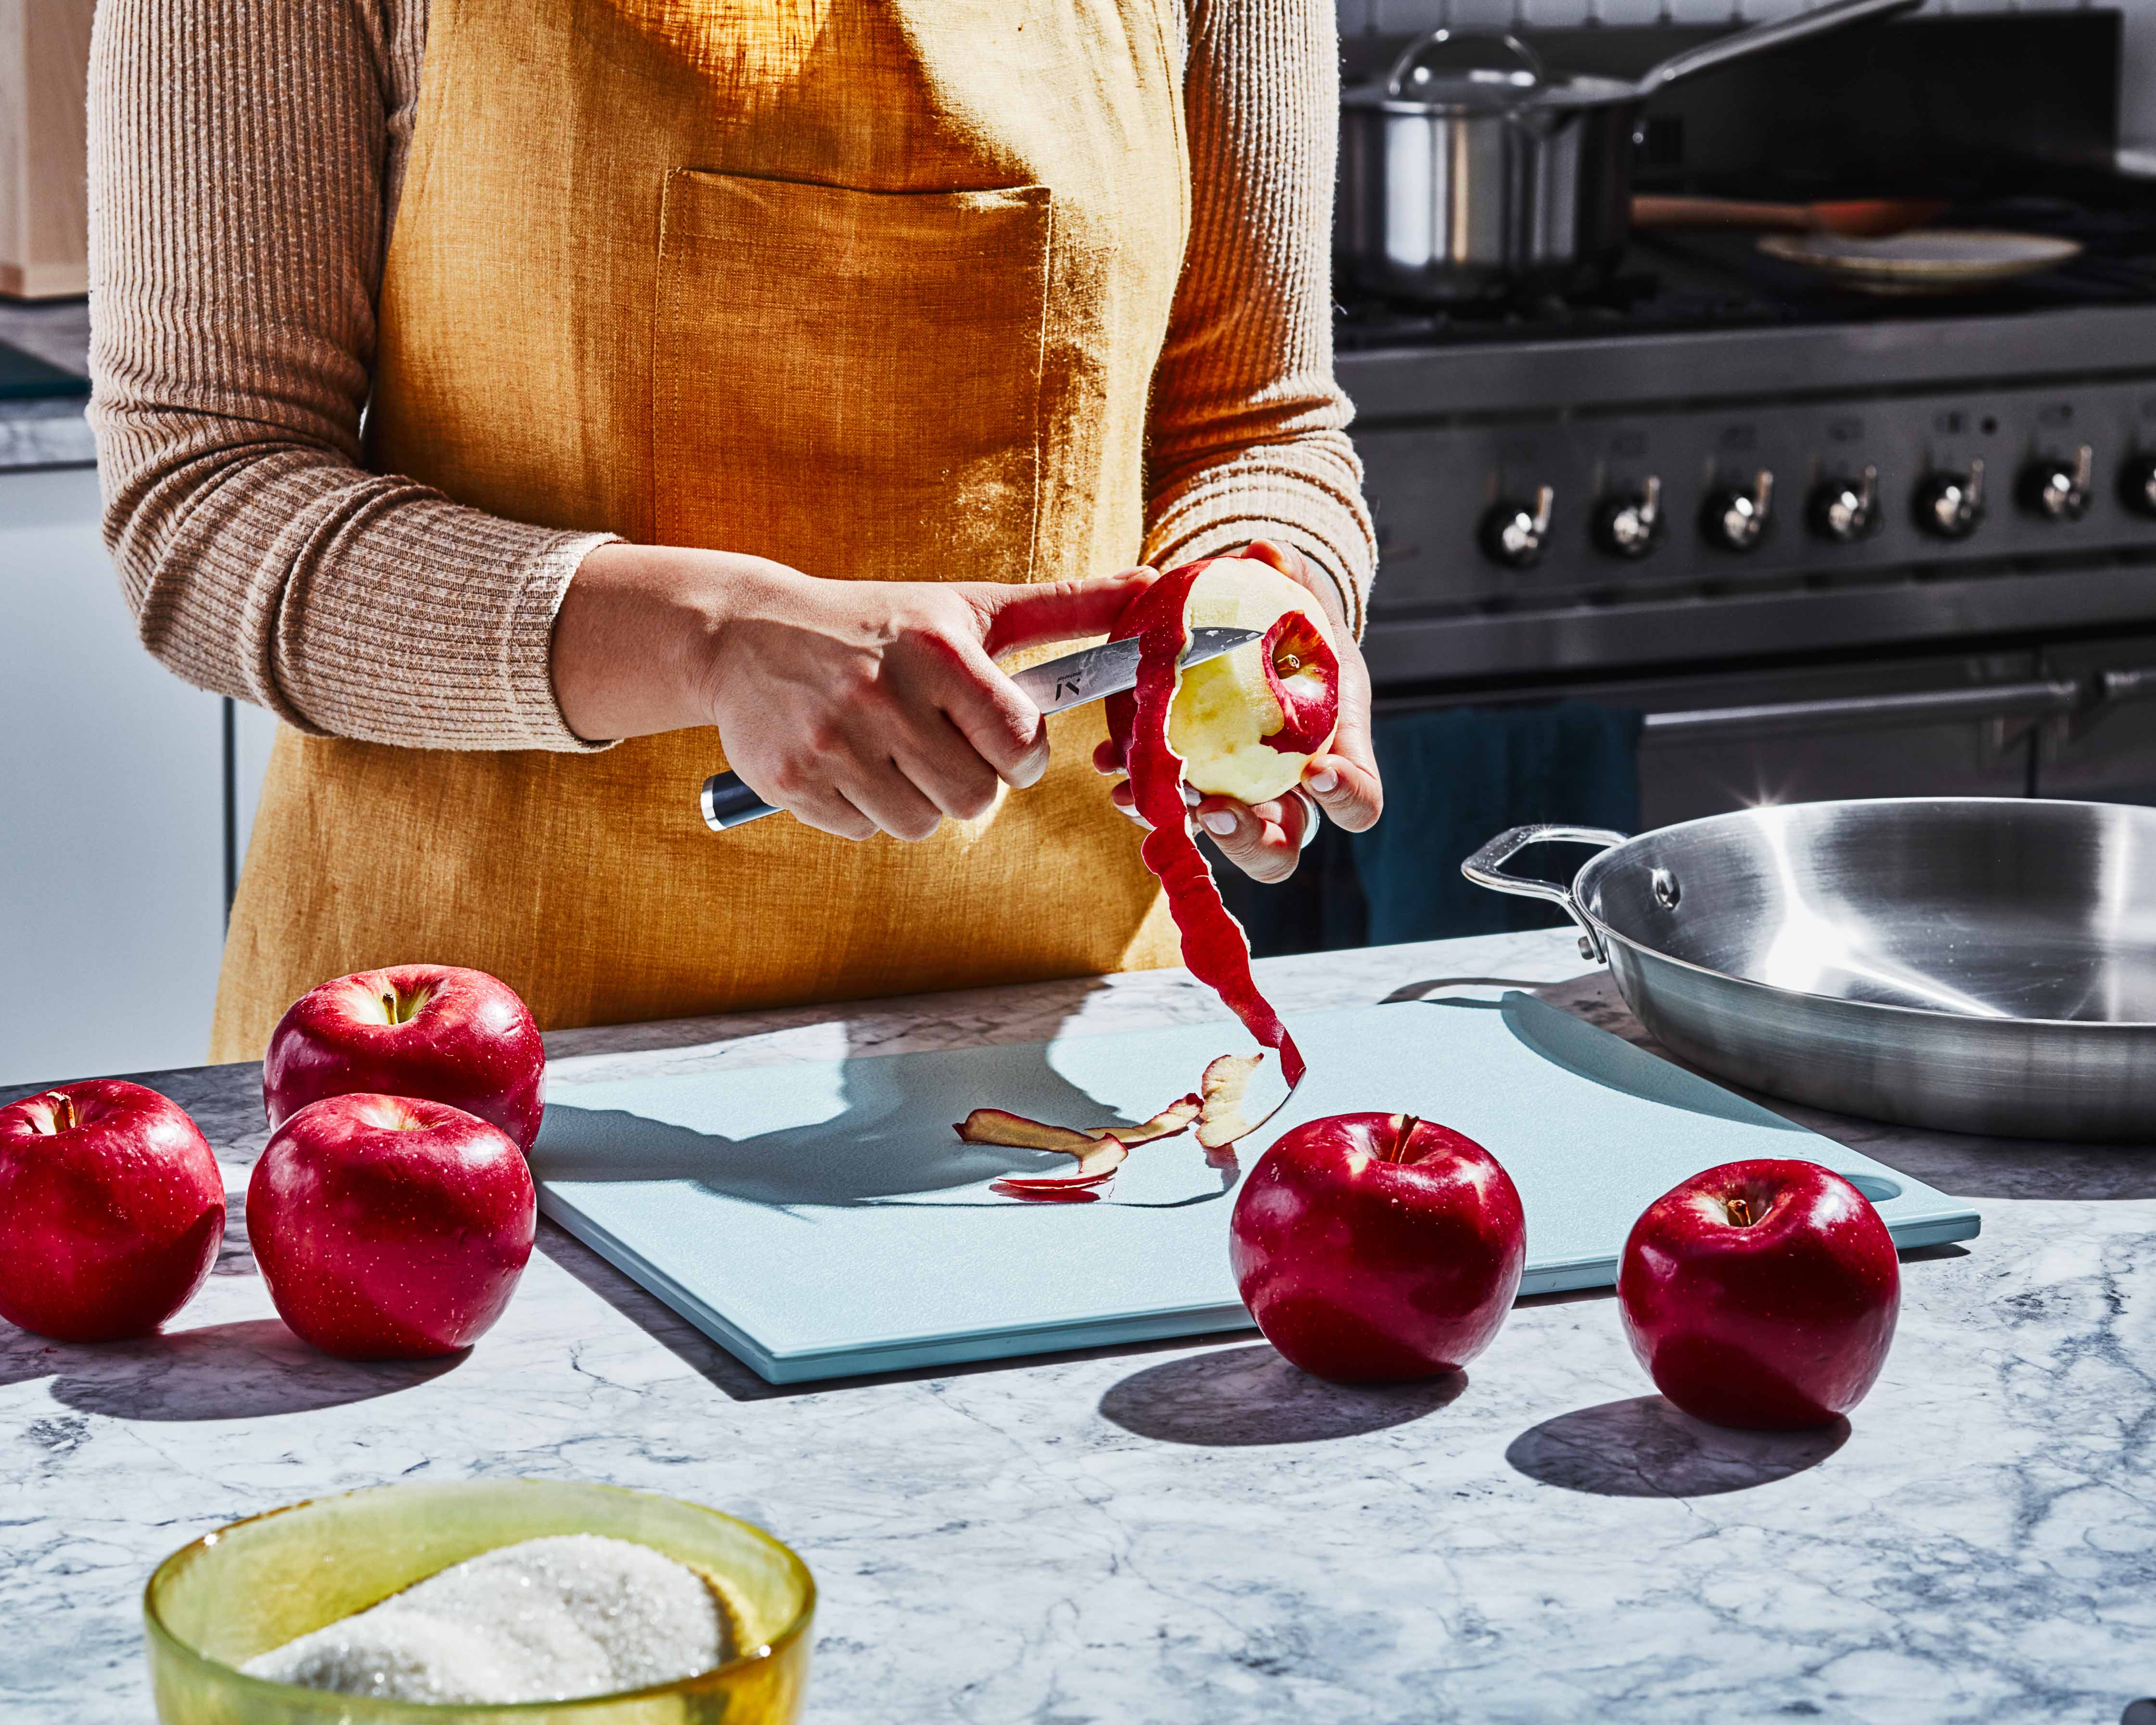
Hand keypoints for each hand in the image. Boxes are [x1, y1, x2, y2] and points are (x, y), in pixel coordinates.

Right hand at [553, 542, 1153, 839]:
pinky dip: (863, 808)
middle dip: (969, 781)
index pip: (1017, 744)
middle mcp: (882, 696)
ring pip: (919, 824)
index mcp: (936, 652)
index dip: (1020, 755)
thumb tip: (1146, 589)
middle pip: (973, 799)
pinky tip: (847, 759)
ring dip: (917, 799)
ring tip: (890, 748)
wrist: (748, 633)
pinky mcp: (792, 779)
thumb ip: (1062, 607)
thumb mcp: (967, 608)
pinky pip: (863, 831)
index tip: (1001, 739)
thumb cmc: (879, 623)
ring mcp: (833, 741)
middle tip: (938, 742)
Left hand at [1091, 539, 1381, 882]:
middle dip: (1250, 839)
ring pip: (1215, 842)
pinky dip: (1141, 791)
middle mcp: (1288, 797)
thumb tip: (1266, 551)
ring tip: (1143, 793)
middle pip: (1282, 848)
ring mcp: (1240, 806)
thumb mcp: (1299, 595)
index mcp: (1335, 756)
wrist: (1257, 645)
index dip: (1346, 796)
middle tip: (1214, 809)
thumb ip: (1289, 572)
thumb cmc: (1292, 625)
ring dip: (1180, 825)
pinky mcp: (1195, 796)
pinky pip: (1168, 810)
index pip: (1358, 800)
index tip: (1318, 772)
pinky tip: (1111, 762)